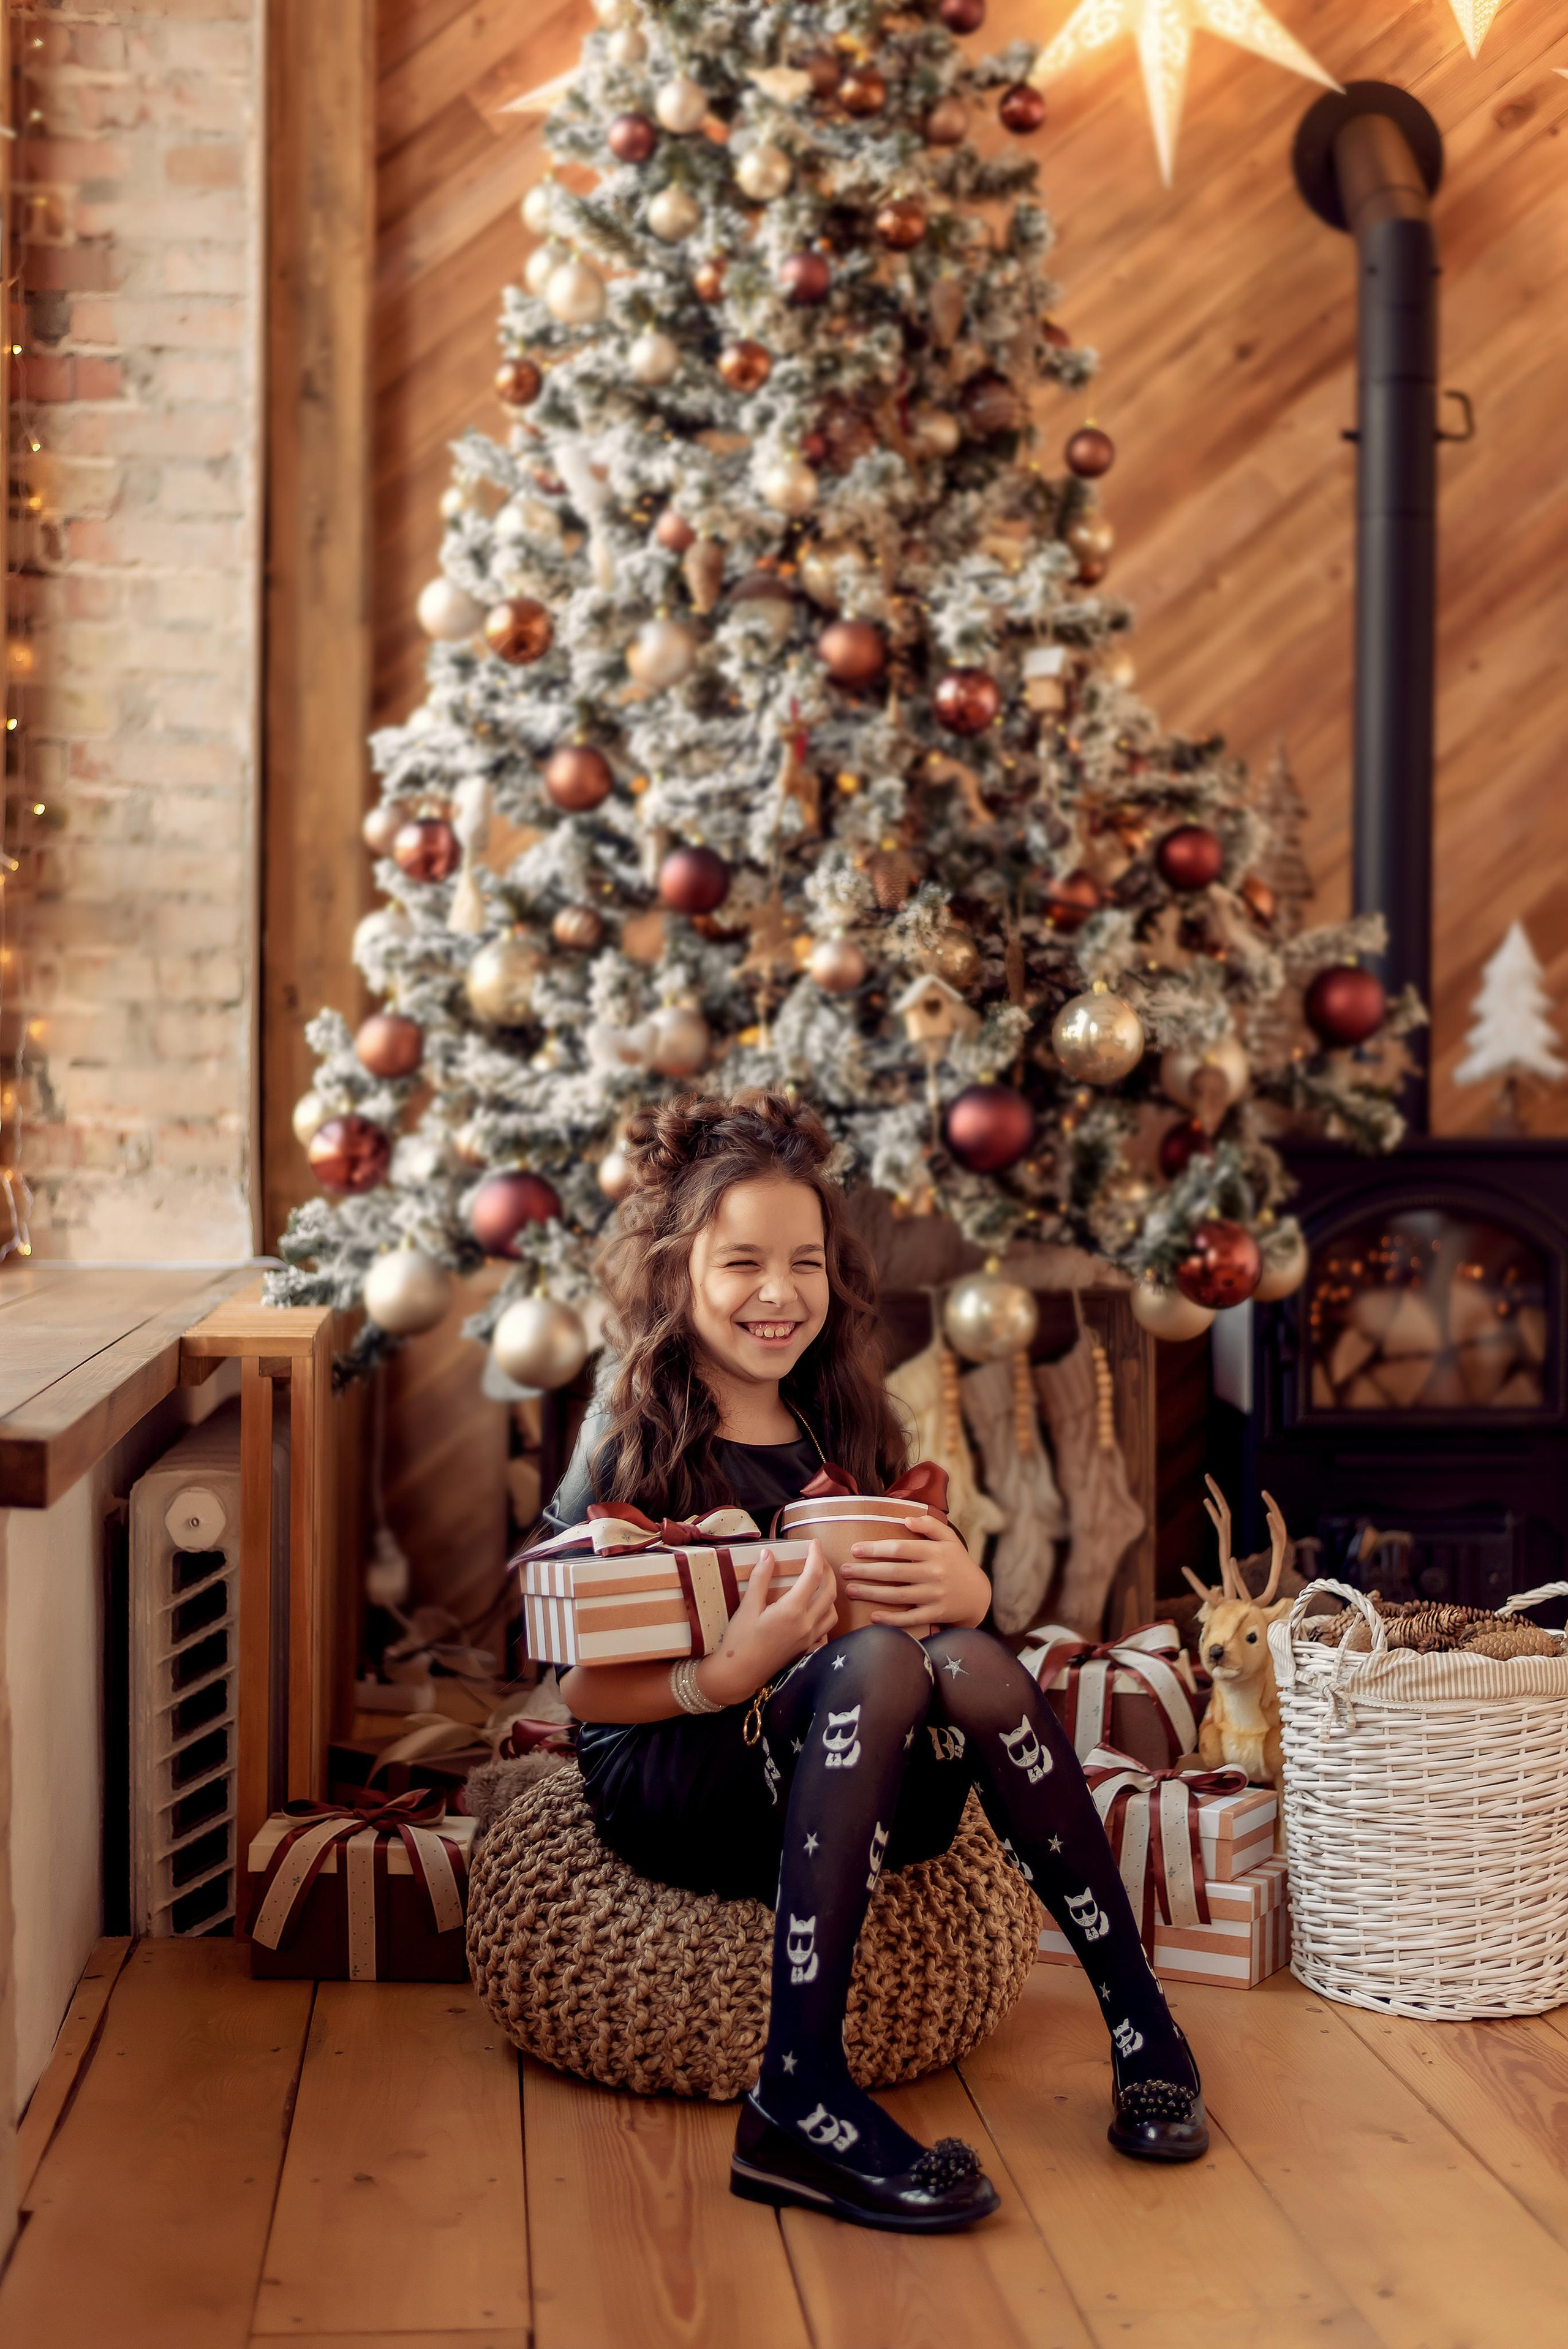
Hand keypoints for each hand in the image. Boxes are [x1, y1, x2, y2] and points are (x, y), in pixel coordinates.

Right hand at [700, 1539, 837, 1707]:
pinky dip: (826, 1617)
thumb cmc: (739, 1640)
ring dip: (830, 1593)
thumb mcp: (747, 1606)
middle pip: (829, 1591)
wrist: (739, 1674)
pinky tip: (816, 1612)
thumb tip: (769, 1553)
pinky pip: (826, 1631)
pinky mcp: (806, 1649)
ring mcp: (809, 1638)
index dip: (816, 1555)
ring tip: (819, 1582)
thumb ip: (760, 1578)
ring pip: (832, 1611)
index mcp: (792, 1610)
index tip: (814, 1542)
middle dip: (828, 1571)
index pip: (813, 1575)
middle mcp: (807, 1623)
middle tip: (818, 1558)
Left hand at [840, 1515, 989, 1633]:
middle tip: (843, 1571)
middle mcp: (934, 1573)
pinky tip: (873, 1616)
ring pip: (897, 1596)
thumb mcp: (949, 1539)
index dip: (875, 1549)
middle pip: (893, 1572)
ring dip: (871, 1593)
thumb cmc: (957, 1563)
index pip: (900, 1549)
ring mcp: (935, 1595)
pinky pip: (910, 1618)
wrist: (978, 1595)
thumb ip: (930, 1525)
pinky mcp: (936, 1614)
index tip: (855, 1549)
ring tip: (850, 1590)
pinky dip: (891, 1620)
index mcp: (935, 1552)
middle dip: (865, 1571)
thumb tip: (906, 1519)